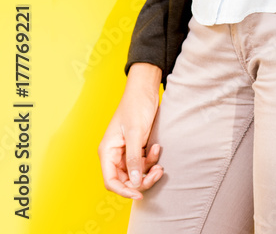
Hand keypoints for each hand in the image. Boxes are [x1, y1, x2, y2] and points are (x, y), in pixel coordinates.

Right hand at [97, 64, 163, 198]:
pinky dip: (151, 160)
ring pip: (136, 173)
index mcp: (107, 152)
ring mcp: (126, 151)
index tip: (138, 195)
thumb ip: (134, 159)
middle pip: (126, 180)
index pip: (111, 181)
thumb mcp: (135, 133)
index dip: (123, 191)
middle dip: (142, 180)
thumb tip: (135, 183)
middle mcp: (115, 154)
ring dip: (149, 170)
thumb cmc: (136, 106)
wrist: (145, 89)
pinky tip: (157, 148)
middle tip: (157, 173)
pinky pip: (144, 162)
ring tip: (160, 161)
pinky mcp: (137, 147)